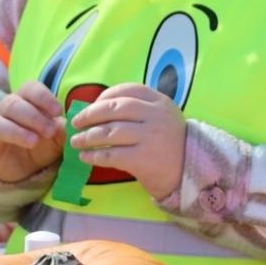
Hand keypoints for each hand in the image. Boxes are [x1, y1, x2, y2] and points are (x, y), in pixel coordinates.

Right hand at [0, 81, 64, 183]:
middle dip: (33, 116)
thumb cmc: (41, 145)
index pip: (29, 89)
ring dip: (15, 131)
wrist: (24, 169)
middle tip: (50, 131)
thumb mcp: (56, 138)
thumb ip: (64, 130)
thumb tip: (71, 124)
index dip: (43, 97)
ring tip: (33, 141)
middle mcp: (4, 112)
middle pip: (12, 104)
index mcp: (25, 102)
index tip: (58, 112)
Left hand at [70, 84, 186, 201]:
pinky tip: (85, 157)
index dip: (105, 96)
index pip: (128, 90)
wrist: (189, 174)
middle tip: (76, 122)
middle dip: (90, 115)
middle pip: (115, 109)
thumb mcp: (162, 119)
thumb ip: (140, 109)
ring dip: (88, 137)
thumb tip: (98, 107)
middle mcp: (156, 117)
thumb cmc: (169, 145)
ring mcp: (150, 137)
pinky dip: (94, 156)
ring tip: (76, 141)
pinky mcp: (144, 159)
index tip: (92, 105)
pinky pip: (111, 155)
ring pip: (110, 132)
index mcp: (161, 102)